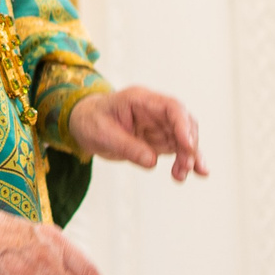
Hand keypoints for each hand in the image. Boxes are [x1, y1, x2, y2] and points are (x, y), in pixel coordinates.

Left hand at [68, 86, 208, 181]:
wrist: (83, 123)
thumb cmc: (91, 121)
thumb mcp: (102, 134)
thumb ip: (127, 146)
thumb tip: (152, 162)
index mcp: (141, 100)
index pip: (171, 107)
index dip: (183, 125)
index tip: (187, 145)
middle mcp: (155, 110)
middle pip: (183, 123)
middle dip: (189, 145)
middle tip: (186, 166)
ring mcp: (159, 125)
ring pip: (184, 138)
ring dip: (189, 156)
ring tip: (181, 175)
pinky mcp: (159, 139)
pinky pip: (178, 149)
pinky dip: (185, 161)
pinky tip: (191, 173)